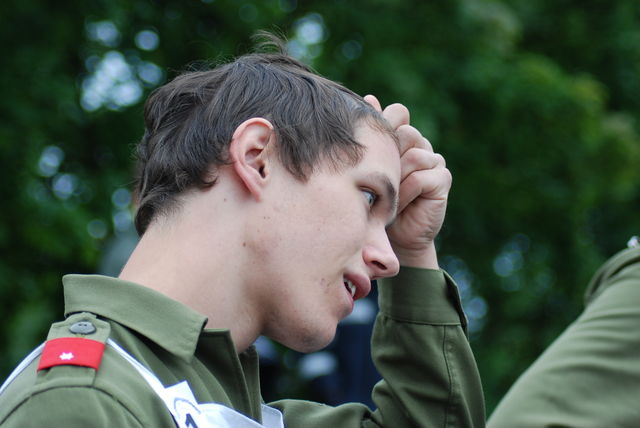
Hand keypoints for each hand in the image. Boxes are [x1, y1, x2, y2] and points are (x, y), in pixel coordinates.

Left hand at [365, 95, 450, 268]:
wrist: (393, 236)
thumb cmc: (375, 201)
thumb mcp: (369, 167)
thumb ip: (373, 136)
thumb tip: (370, 97)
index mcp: (402, 138)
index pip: (398, 114)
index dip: (386, 124)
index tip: (370, 147)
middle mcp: (421, 145)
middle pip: (406, 132)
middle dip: (389, 156)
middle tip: (379, 181)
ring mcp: (434, 161)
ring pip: (413, 154)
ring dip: (396, 178)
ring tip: (388, 196)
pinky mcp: (442, 179)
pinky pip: (421, 176)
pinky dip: (407, 191)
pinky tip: (401, 205)